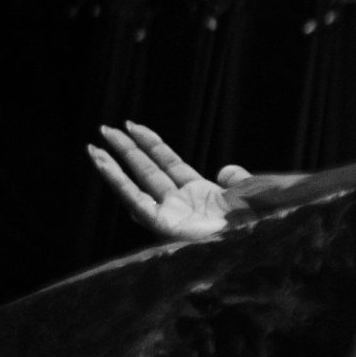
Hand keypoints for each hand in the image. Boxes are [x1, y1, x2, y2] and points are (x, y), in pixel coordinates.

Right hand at [88, 121, 250, 241]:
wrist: (263, 230)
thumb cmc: (261, 216)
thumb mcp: (248, 190)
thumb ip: (237, 178)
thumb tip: (225, 171)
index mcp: (200, 194)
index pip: (168, 163)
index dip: (151, 144)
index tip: (133, 126)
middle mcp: (181, 204)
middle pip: (147, 171)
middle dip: (126, 150)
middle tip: (104, 128)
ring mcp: (171, 215)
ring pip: (134, 186)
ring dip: (112, 167)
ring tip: (91, 147)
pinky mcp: (163, 226)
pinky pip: (135, 199)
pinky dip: (118, 182)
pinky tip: (103, 164)